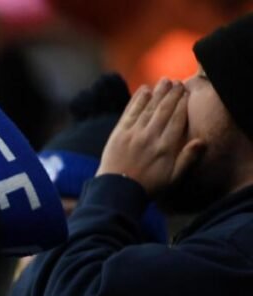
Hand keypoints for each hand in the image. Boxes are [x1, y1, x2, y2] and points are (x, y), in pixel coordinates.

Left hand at [96, 78, 204, 195]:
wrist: (117, 191)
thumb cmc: (148, 186)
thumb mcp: (173, 178)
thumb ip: (188, 159)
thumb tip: (202, 141)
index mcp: (166, 147)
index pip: (177, 120)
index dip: (182, 104)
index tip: (186, 93)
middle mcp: (150, 137)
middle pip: (164, 110)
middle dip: (171, 94)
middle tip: (177, 83)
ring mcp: (133, 134)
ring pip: (148, 108)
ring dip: (157, 93)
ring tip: (165, 81)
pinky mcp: (119, 134)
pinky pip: (130, 112)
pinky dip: (137, 100)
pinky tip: (144, 90)